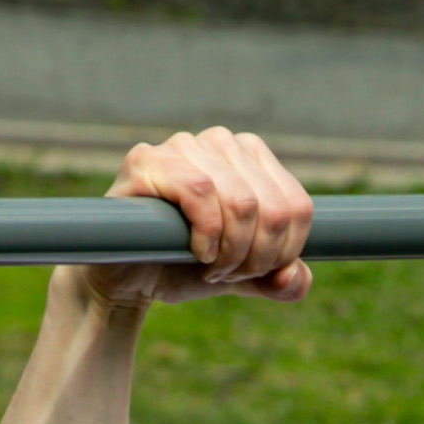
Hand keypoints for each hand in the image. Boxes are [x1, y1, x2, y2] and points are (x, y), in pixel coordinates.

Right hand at [89, 128, 314, 307]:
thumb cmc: (183, 267)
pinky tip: (196, 252)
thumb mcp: (241, 277)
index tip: (252, 272)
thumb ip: (279, 281)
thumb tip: (296, 278)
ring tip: (209, 268)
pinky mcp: (147, 160)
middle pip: (272, 209)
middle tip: (226, 274)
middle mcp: (222, 142)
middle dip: (255, 258)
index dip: (283, 253)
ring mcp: (184, 145)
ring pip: (242, 202)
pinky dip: (207, 234)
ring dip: (230, 252)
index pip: (297, 207)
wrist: (126, 279)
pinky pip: (200, 192)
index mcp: (252, 158)